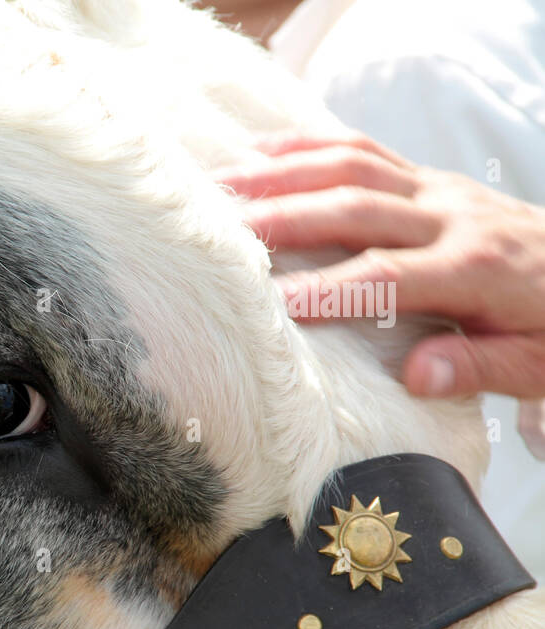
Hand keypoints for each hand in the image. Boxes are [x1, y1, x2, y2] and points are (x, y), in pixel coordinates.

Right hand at [215, 133, 544, 399]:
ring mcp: (437, 190)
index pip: (391, 276)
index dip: (332, 289)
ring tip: (222, 185)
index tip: (276, 304)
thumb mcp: (536, 363)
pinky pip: (364, 151)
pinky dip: (308, 146)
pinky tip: (258, 151)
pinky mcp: (426, 178)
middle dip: (287, 217)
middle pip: (358, 208)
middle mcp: (452, 217)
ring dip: (283, 172)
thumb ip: (477, 367)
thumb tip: (416, 375)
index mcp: (477, 268)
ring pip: (353, 168)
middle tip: (224, 233)